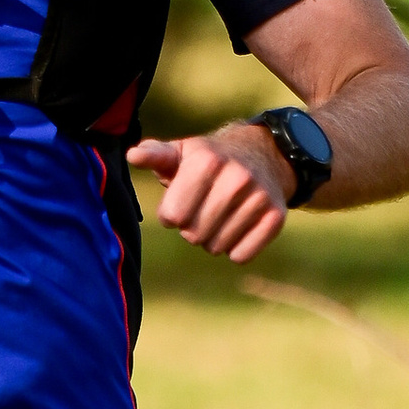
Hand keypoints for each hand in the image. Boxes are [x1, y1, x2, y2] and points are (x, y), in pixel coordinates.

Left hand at [130, 123, 291, 263]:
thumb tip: (132, 156)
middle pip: (194, 235)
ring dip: (212, 238)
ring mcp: (259, 197)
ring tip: (220, 215)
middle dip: (191, 227)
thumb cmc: (209, 160)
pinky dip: (235, 249)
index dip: (171, 214)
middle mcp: (236, 177)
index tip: (181, 201)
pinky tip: (238, 226)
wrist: (263, 155)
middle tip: (202, 209)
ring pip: (216, 248)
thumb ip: (154, 156)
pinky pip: (241, 255)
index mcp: (207, 160)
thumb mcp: (180, 153)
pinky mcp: (276, 216)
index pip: (172, 216)